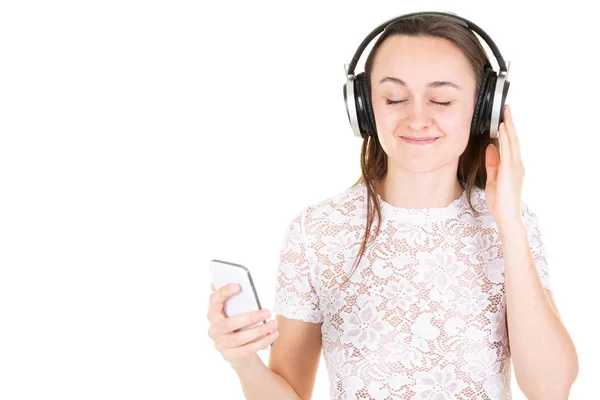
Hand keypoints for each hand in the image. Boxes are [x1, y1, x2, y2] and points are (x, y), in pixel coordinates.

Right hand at [206, 283, 278, 368]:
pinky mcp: (229, 356)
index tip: (239, 286)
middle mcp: (213, 329)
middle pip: (229, 323)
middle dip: (250, 317)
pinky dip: (262, 342)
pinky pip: (247, 350)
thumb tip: (235, 281)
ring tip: (274, 324)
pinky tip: (274, 334)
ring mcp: (220, 344)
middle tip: (268, 311)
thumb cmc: (239, 325)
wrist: (238, 352)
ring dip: (259, 331)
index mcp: (213, 314)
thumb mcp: (236, 312)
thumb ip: (236, 300)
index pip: (214, 300)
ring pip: (239, 338)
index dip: (224, 292)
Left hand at [484, 104, 523, 228]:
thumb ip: (492, 163)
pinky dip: (505, 138)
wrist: (506, 216)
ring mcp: (515, 167)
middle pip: (514, 139)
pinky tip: (502, 129)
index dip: (508, 129)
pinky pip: (507, 151)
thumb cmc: (500, 201)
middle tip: (506, 108)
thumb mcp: (492, 179)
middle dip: (510, 122)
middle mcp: (517, 165)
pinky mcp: (509, 171)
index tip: (504, 117)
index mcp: (513, 167)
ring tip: (505, 113)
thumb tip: (490, 147)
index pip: (511, 144)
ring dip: (508, 126)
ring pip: (512, 142)